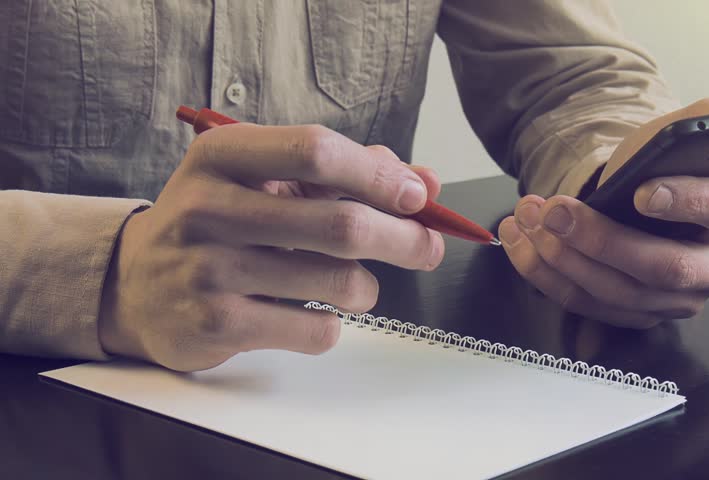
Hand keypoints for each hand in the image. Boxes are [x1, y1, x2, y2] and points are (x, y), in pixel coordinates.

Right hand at [98, 123, 444, 370]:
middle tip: (427, 248)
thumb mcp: (261, 180)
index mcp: (222, 155)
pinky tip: (315, 315)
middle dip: (403, 239)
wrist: (134, 285)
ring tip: (356, 287)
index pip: (317, 150)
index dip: (379, 175)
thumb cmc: (217, 223)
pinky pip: (314, 330)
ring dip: (367, 288)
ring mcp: (209, 268)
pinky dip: (333, 325)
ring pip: (337, 282)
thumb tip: (423, 183)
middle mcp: (209, 206)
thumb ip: (341, 174)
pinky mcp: (217, 324)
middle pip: (341, 224)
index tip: (416, 197)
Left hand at [498, 98, 708, 327]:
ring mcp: (679, 300)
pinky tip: (517, 239)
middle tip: (555, 211)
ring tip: (527, 217)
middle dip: (602, 240)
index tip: (640, 192)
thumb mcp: (682, 134)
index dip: (686, 202)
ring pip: (617, 292)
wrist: (637, 197)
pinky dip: (544, 273)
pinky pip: (586, 304)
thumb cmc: (663, 167)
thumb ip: (704, 118)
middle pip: (665, 268)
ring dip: (562, 256)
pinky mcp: (636, 314)